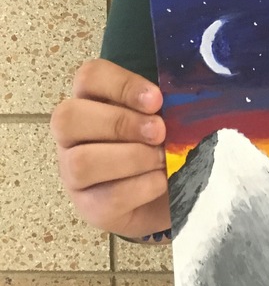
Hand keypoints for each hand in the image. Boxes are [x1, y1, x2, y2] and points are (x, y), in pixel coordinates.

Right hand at [51, 59, 170, 238]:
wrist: (171, 193)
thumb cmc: (163, 142)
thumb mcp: (167, 116)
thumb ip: (166, 104)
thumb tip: (182, 101)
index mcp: (91, 99)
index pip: (89, 77)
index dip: (121, 85)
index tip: (157, 99)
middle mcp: (72, 135)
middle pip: (69, 117)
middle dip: (120, 123)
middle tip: (159, 131)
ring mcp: (73, 173)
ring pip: (81, 162)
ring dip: (131, 158)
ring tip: (163, 158)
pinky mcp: (90, 207)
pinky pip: (107, 197)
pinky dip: (142, 187)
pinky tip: (162, 181)